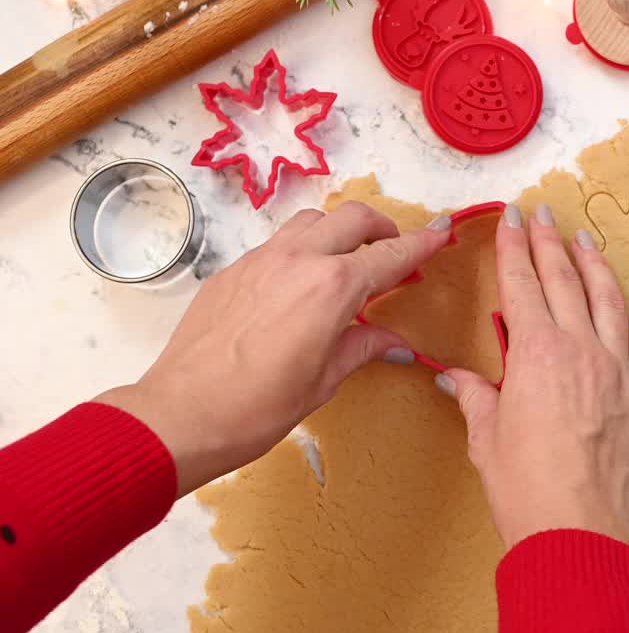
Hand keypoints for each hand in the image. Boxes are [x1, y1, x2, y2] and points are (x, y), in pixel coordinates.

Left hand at [95, 202, 454, 497]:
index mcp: (333, 287)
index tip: (442, 232)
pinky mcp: (232, 271)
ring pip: (312, 221)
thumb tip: (393, 342)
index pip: (390, 255)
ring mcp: (261, 260)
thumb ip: (363, 348)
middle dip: (383, 228)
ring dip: (339, 231)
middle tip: (395, 252)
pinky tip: (300, 286)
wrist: (182, 413)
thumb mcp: (324, 380)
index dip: (422, 244)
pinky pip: (278, 244)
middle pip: (353, 218)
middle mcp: (299, 261)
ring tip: (347, 262)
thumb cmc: (258, 407)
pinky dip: (302, 250)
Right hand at [442, 204, 628, 549]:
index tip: (514, 220)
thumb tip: (459, 379)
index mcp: (537, 354)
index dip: (515, 248)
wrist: (578, 532)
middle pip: (566, 282)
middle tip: (545, 216)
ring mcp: (620, 373)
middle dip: (552, 244)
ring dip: (596, 268)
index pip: (522, 285)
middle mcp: (582, 351)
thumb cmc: (526, 490)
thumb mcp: (487, 439)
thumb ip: (478, 398)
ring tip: (587, 242)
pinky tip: (627, 314)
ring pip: (610, 303)